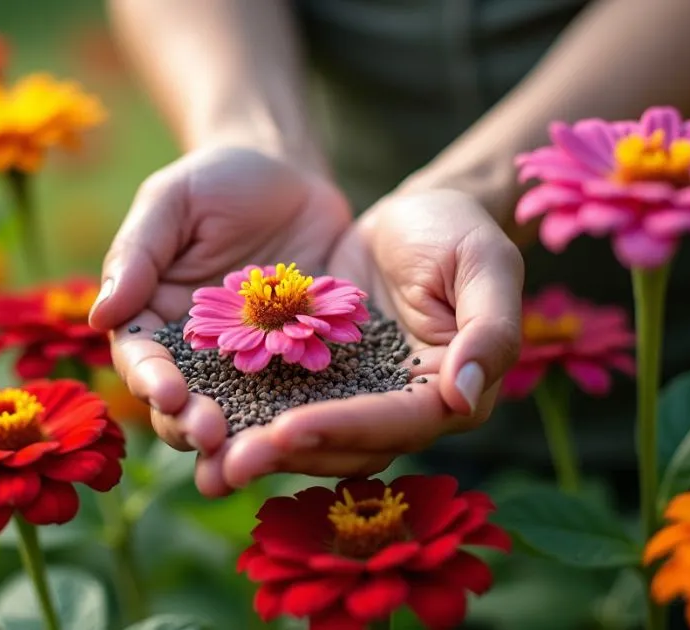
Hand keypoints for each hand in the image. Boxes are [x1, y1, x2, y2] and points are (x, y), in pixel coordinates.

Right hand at [88, 145, 351, 454]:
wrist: (289, 175)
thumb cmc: (216, 181)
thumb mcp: (172, 202)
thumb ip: (137, 253)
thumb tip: (98, 316)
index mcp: (151, 319)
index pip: (141, 360)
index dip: (149, 381)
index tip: (167, 393)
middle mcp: (195, 355)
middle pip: (183, 404)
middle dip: (192, 424)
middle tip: (212, 435)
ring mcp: (248, 366)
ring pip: (237, 415)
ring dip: (240, 439)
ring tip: (253, 452)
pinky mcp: (298, 365)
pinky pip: (296, 398)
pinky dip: (298, 421)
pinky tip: (309, 433)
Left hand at [195, 189, 524, 495]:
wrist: (408, 214)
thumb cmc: (455, 228)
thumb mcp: (483, 260)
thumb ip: (489, 329)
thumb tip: (464, 397)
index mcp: (449, 392)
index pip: (397, 423)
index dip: (345, 428)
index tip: (289, 428)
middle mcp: (401, 411)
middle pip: (345, 448)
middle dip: (288, 454)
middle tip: (230, 462)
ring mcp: (355, 401)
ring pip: (307, 439)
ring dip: (259, 451)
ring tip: (207, 460)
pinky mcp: (316, 384)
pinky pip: (278, 407)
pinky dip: (244, 418)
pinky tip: (199, 420)